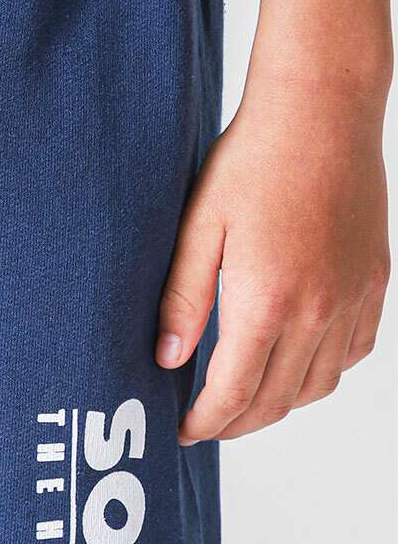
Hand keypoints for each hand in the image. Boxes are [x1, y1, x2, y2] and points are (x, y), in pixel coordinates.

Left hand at [156, 69, 389, 445]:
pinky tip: (295, 361)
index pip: (234, 392)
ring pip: (318, 386)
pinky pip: (353, 353)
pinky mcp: (375, 283)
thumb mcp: (198, 228)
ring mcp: (354, 299)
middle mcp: (318, 311)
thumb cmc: (252, 162)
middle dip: (236, 423)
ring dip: (279, 404)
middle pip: (277, 400)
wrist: (322, 111)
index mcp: (267, 301)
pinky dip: (321, 373)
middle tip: (206, 423)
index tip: (182, 431)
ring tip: (244, 399)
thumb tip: (168, 361)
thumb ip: (182, 300)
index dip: (205, 422)